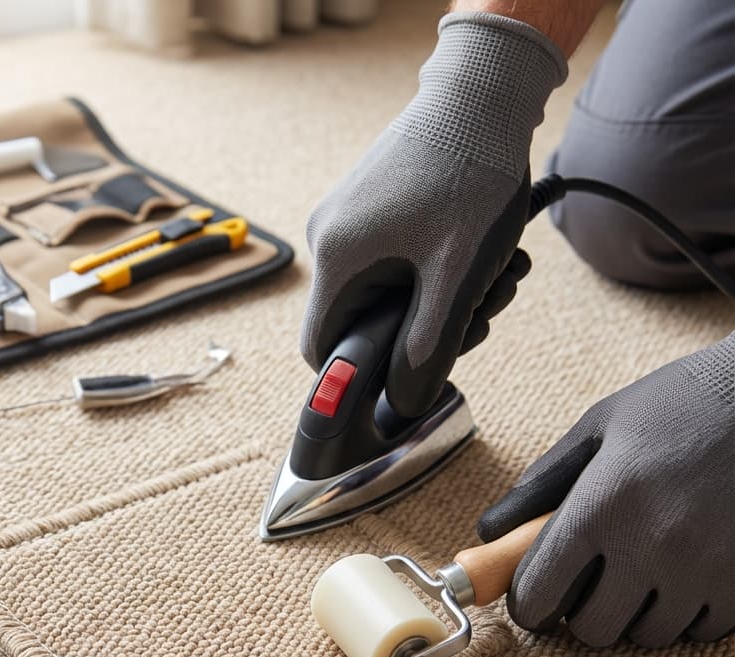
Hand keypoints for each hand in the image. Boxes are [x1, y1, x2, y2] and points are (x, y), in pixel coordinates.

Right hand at [300, 12, 565, 418]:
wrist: (482, 93)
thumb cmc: (469, 179)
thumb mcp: (456, 280)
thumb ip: (427, 349)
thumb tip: (405, 402)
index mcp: (336, 262)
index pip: (322, 349)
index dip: (360, 374)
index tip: (410, 372)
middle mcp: (328, 240)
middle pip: (361, 321)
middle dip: (422, 331)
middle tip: (480, 315)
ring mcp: (346, 219)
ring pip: (384, 291)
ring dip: (440, 299)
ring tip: (496, 277)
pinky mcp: (367, 205)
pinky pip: (392, 260)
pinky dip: (435, 269)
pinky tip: (478, 256)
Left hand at [478, 336, 734, 647]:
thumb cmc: (676, 405)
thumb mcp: (597, 428)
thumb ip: (540, 483)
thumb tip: (490, 531)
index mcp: (601, 505)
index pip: (540, 593)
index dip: (527, 604)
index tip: (531, 599)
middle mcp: (650, 545)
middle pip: (593, 630)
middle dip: (580, 615)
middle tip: (585, 588)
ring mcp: (703, 568)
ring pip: (648, 636)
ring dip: (634, 616)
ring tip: (637, 578)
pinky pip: (701, 630)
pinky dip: (685, 614)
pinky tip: (682, 577)